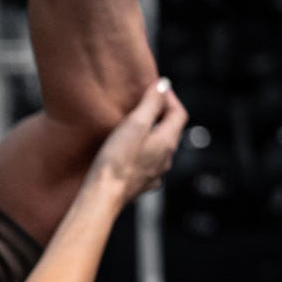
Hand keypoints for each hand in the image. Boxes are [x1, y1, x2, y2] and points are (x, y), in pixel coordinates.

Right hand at [89, 79, 188, 205]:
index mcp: (167, 142)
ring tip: (136, 125)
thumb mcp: (134, 124)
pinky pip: (148, 163)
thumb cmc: (116, 160)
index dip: (169, 98)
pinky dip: (143, 151)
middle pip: (171, 130)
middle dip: (161, 114)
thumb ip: (150, 103)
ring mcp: (154, 174)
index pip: (179, 114)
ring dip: (152, 133)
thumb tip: (163, 85)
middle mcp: (165, 159)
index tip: (156, 87)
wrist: (103, 196)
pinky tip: (131, 152)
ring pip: (159, 148)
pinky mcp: (140, 184)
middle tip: (146, 102)